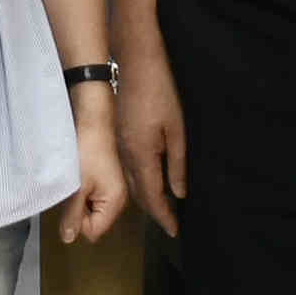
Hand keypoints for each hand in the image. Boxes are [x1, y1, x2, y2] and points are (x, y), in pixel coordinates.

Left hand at [61, 91, 126, 244]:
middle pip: (93, 221)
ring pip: (91, 208)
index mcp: (116, 202)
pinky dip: (82, 189)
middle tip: (72, 189)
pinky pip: (92, 195)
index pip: (94, 231)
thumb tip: (68, 240)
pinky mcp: (107, 179)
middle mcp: (118, 199)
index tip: (72, 202)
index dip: (79, 222)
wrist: (94, 119)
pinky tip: (78, 175)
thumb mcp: (77, 185)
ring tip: (74, 181)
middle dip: (78, 211)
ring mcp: (113, 188)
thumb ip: (73, 215)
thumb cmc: (87, 151)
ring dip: (79, 199)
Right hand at [116, 60, 191, 234]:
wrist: (134, 63)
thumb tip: (179, 193)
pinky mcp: (116, 137)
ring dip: (144, 198)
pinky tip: (146, 181)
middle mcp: (124, 156)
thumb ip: (177, 163)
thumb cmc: (160, 92)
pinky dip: (136, 183)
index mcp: (141, 155)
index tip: (174, 231)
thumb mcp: (176, 129)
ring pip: (129, 183)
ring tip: (161, 208)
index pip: (152, 196)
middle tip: (169, 223)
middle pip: (137, 194)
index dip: (163, 215)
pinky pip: (125, 170)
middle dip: (154, 211)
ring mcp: (117, 146)